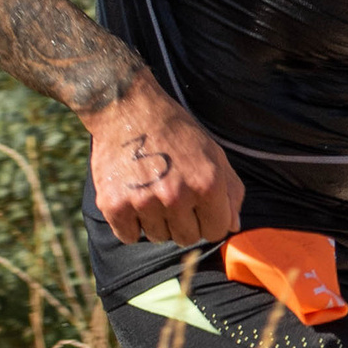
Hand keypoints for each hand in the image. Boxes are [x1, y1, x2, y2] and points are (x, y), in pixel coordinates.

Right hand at [88, 78, 244, 245]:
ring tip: (151, 192)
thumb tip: (233, 226)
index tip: (199, 207)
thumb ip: (231, 191)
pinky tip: (132, 199)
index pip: (217, 231)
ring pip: (158, 237)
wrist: (128, 109)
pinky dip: (130, 224)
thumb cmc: (176, 132)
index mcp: (207, 183)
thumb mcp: (213, 153)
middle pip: (188, 238)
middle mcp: (177, 196)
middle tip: (172, 196)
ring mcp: (144, 202)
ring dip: (157, 221)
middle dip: (184, 222)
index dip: (210, 220)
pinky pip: (129, 236)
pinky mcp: (114, 205)